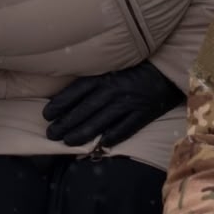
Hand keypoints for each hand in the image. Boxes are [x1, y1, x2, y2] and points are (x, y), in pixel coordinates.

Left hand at [42, 61, 182, 148]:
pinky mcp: (142, 115)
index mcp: (105, 77)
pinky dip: (110, 138)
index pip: (77, 91)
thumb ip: (93, 81)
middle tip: (51, 134)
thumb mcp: (111, 68)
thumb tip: (68, 97)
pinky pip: (124, 130)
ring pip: (100, 123)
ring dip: (81, 134)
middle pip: (85, 110)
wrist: (167, 72)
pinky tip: (98, 145)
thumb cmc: (134, 70)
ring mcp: (128, 104)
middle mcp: (114, 90)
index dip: (60, 104)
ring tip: (66, 141)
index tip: (47, 114)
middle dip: (65, 123)